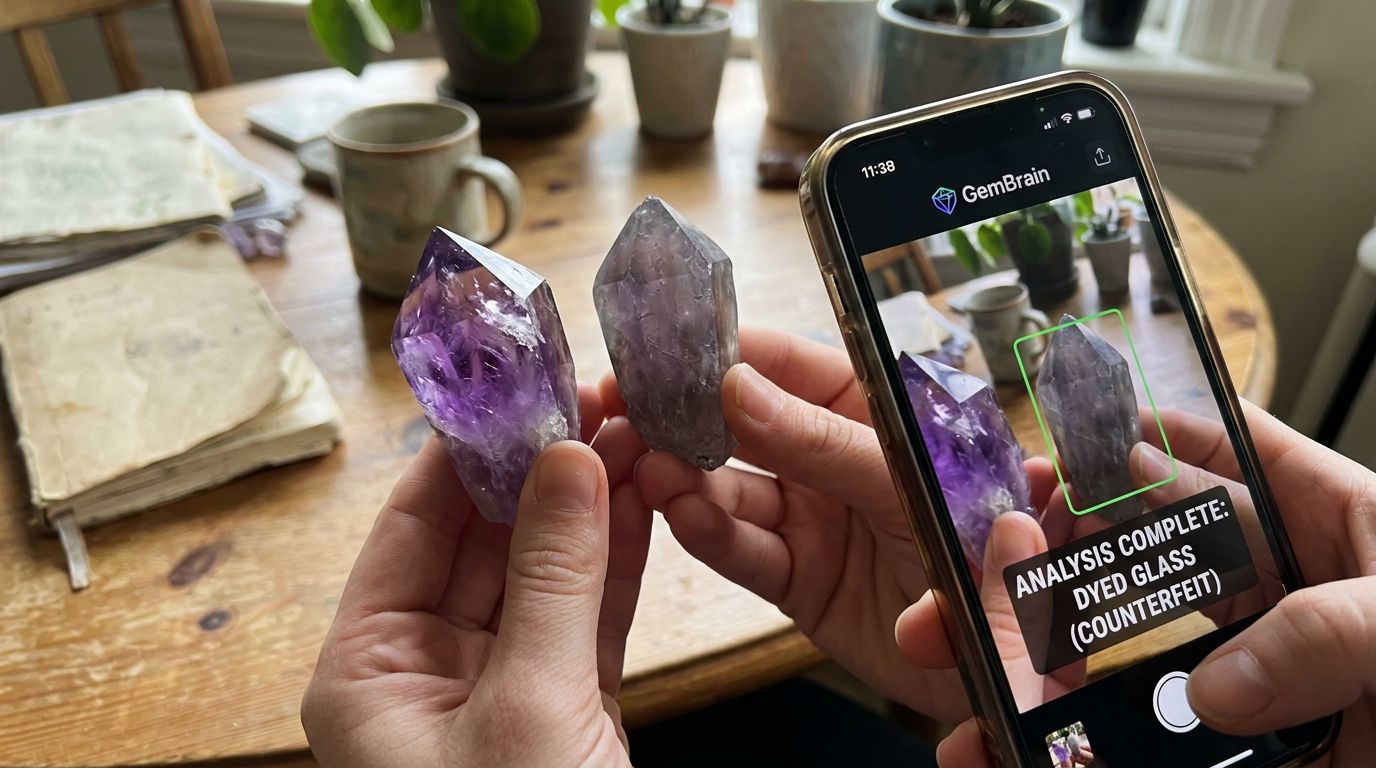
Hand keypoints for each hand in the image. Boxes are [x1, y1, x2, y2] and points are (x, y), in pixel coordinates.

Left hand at [301, 387, 651, 767]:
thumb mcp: (527, 704)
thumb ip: (551, 580)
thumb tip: (568, 461)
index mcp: (370, 673)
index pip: (413, 528)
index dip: (469, 453)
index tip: (521, 388)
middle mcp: (426, 673)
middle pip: (483, 542)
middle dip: (545, 471)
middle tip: (598, 401)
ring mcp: (499, 690)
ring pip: (544, 575)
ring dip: (591, 509)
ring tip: (635, 433)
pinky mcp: (563, 709)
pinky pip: (587, 617)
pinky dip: (616, 563)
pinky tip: (643, 500)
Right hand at [603, 327, 968, 719]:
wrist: (1002, 660)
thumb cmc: (981, 548)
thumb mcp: (905, 481)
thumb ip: (822, 440)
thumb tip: (739, 387)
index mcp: (870, 412)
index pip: (789, 366)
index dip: (729, 354)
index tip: (671, 349)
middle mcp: (833, 460)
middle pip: (745, 426)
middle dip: (687, 417)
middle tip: (632, 408)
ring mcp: (812, 519)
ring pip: (733, 489)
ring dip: (688, 478)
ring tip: (655, 470)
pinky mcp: (798, 579)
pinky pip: (745, 551)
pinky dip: (710, 534)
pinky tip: (683, 516)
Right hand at [900, 401, 1375, 765]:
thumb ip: (1331, 633)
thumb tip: (1216, 685)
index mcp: (1334, 527)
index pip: (1227, 455)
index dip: (1141, 434)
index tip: (1057, 443)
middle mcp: (1283, 597)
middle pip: (1144, 555)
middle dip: (1052, 552)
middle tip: (978, 562)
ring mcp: (1258, 680)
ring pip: (1128, 660)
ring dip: (1042, 662)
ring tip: (967, 663)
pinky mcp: (1245, 755)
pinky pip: (1147, 748)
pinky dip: (1081, 752)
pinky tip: (1023, 752)